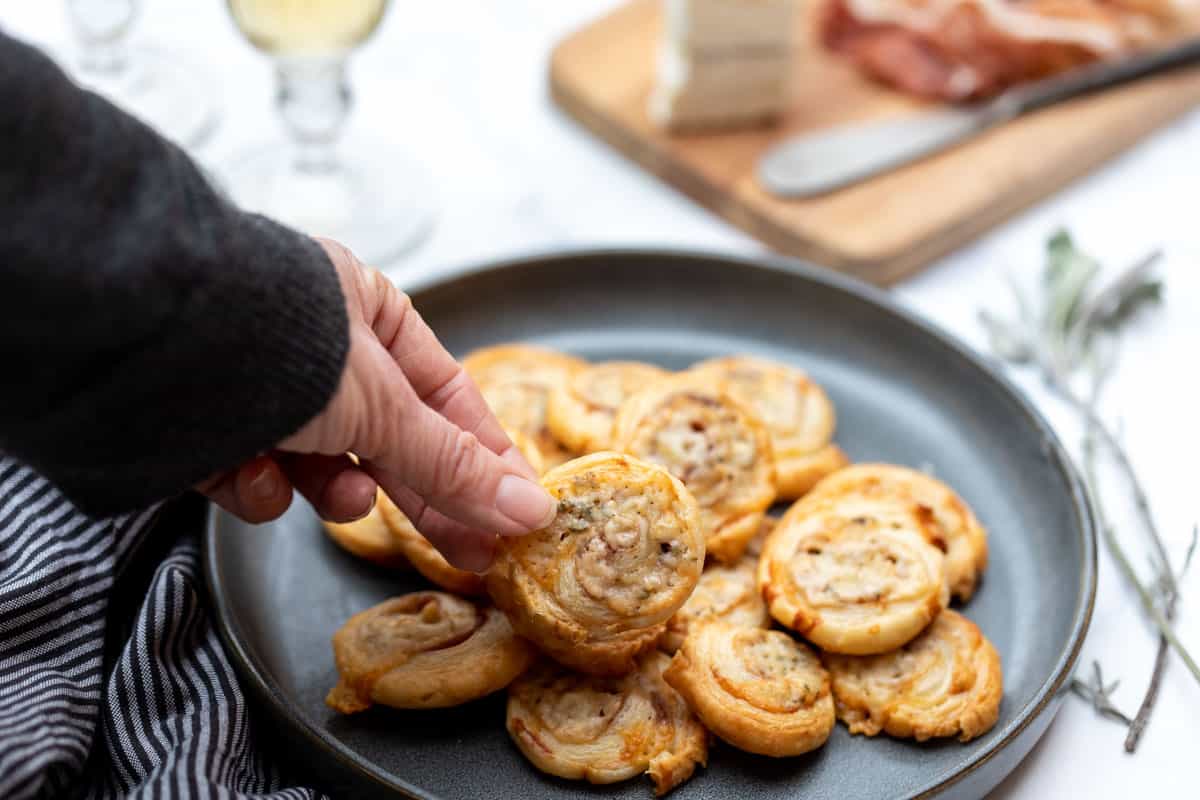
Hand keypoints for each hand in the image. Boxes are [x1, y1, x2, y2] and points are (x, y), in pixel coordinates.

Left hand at [197, 239, 554, 570]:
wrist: (145, 348)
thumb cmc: (280, 345)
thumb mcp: (385, 409)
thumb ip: (453, 466)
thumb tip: (531, 511)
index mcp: (366, 310)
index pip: (446, 393)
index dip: (484, 455)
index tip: (517, 509)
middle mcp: (316, 346)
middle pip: (391, 438)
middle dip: (424, 498)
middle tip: (472, 555)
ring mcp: (261, 387)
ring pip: (322, 464)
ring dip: (334, 489)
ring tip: (342, 496)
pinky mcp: (207, 426)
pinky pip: (256, 474)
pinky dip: (259, 485)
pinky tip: (253, 476)